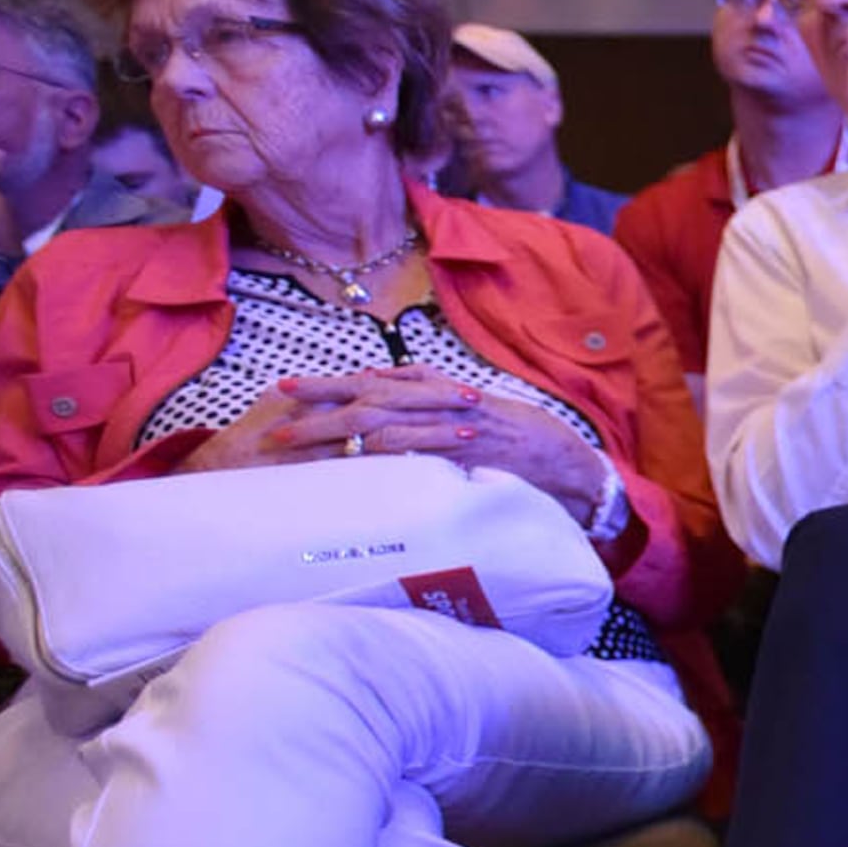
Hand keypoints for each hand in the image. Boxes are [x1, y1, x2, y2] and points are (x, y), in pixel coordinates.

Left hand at [234, 371, 609, 522]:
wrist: (572, 464)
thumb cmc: (526, 441)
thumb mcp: (478, 411)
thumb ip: (436, 398)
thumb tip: (388, 385)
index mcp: (443, 390)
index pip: (375, 382)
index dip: (330, 383)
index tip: (287, 386)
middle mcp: (444, 402)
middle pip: (368, 394)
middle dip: (318, 397)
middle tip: (274, 401)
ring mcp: (453, 428)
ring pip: (381, 419)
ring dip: (332, 428)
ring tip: (291, 437)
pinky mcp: (466, 454)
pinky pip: (415, 447)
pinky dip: (381, 448)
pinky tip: (347, 452)